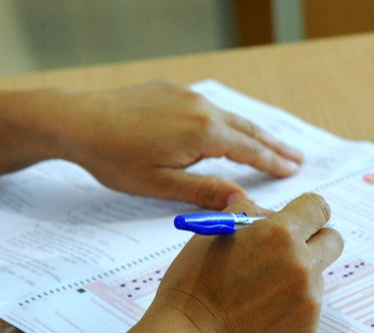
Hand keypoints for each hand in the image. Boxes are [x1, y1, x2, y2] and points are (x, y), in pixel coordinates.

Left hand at [56, 80, 303, 207]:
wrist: (76, 120)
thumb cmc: (115, 158)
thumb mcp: (160, 184)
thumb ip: (205, 190)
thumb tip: (242, 202)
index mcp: (203, 133)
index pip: (249, 150)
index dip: (273, 162)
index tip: (294, 170)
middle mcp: (201, 108)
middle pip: (247, 129)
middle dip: (273, 145)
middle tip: (297, 157)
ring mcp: (186, 95)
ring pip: (229, 117)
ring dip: (252, 132)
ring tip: (270, 143)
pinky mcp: (171, 90)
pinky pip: (208, 107)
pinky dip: (226, 121)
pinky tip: (227, 128)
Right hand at [150, 192, 343, 332]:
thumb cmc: (196, 279)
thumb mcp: (219, 230)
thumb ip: (253, 212)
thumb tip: (275, 214)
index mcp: (281, 233)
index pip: (318, 208)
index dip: (308, 211)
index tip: (301, 218)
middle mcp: (302, 264)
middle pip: (333, 240)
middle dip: (315, 239)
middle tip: (292, 248)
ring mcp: (309, 299)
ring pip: (319, 274)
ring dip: (299, 275)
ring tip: (262, 288)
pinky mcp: (308, 328)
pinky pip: (310, 305)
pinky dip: (292, 304)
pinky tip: (262, 310)